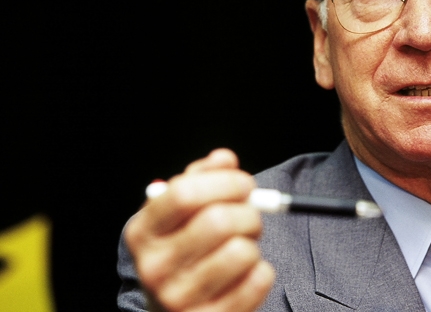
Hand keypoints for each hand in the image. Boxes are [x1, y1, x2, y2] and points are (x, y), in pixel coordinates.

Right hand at [125, 149, 274, 311]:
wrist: (176, 310)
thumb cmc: (183, 249)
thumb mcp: (179, 214)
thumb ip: (200, 179)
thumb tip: (224, 159)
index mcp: (142, 232)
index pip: (184, 194)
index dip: (225, 182)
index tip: (244, 183)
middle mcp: (154, 268)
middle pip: (219, 221)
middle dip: (249, 211)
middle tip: (252, 215)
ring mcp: (179, 299)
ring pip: (242, 251)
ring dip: (254, 243)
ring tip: (244, 245)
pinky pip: (257, 281)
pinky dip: (262, 271)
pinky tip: (246, 272)